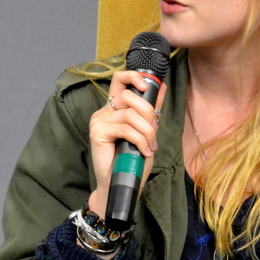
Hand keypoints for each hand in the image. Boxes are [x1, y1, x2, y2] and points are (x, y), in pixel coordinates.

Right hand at [87, 70, 166, 218]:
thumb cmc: (132, 159)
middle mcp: (105, 111)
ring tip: (149, 146)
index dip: (133, 76)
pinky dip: (140, 140)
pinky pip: (125, 128)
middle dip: (147, 112)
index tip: (147, 86)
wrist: (121, 183)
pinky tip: (144, 151)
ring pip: (130, 114)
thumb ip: (152, 109)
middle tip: (153, 130)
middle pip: (129, 95)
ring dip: (146, 131)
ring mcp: (99, 120)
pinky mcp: (98, 132)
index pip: (120, 79)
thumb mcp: (147, 130)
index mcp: (115, 107)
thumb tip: (162, 87)